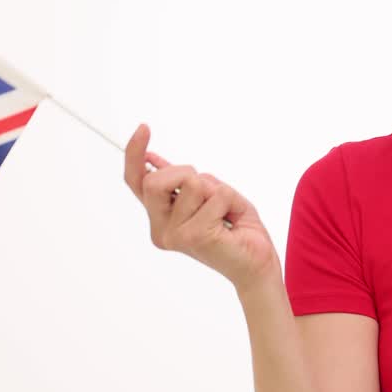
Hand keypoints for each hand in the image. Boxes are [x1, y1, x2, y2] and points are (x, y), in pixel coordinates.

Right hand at [123, 123, 279, 291]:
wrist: (257, 264)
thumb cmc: (235, 229)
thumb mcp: (207, 196)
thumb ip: (182, 182)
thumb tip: (154, 159)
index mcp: (160, 218)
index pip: (136, 182)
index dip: (134, 154)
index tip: (143, 128)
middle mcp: (160, 229)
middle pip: (155, 180)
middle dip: (185, 172)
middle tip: (208, 189)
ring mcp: (175, 235)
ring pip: (192, 183)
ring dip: (216, 189)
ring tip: (224, 212)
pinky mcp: (195, 235)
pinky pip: (216, 195)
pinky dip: (231, 201)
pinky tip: (232, 221)